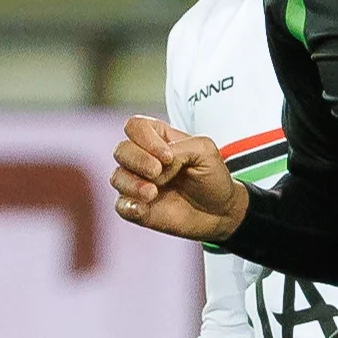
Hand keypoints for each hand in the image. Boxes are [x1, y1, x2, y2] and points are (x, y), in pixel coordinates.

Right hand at [108, 115, 245, 240]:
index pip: (135, 127)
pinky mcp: (137, 208)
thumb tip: (156, 164)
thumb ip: (179, 147)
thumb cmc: (212, 176)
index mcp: (157, 139)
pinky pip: (120, 205)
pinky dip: (129, 206)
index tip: (168, 156)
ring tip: (153, 193)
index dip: (145, 139)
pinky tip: (143, 208)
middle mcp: (142, 159)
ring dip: (132, 184)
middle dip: (138, 160)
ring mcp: (137, 184)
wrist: (220, 211)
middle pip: (121, 150)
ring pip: (117, 177)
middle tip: (158, 172)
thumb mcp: (205, 150)